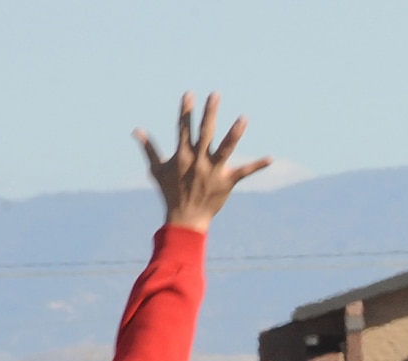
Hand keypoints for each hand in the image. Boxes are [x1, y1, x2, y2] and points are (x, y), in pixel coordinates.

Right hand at [137, 94, 268, 232]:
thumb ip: (149, 148)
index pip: (183, 128)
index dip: (186, 111)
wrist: (186, 219)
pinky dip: (258, 166)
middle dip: (209, 113)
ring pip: (225, 149)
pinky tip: (271, 158)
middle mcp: (198, 161)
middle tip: (215, 95)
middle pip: (205, 132)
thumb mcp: (156, 170)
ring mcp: (213, 171)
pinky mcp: (227, 182)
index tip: (189, 94)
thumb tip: (137, 130)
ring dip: (234, 133)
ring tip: (244, 118)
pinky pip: (245, 172)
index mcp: (182, 155)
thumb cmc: (170, 193)